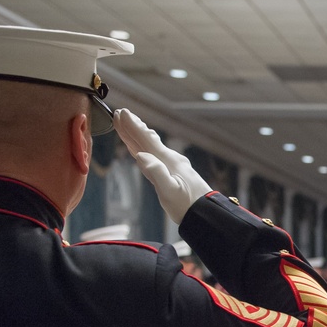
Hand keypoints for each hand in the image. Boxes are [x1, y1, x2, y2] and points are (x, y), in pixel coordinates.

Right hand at [113, 109, 210, 224]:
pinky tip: (144, 150)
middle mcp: (170, 159)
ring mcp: (173, 165)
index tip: (122, 113)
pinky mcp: (174, 173)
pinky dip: (147, 148)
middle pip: (147, 140)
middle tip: (121, 113)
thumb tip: (141, 155)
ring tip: (130, 125)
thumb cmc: (186, 205)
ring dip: (139, 136)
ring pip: (151, 146)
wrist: (206, 214)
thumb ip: (156, 173)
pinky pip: (156, 156)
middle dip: (134, 127)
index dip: (133, 127)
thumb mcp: (169, 191)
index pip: (146, 140)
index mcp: (167, 161)